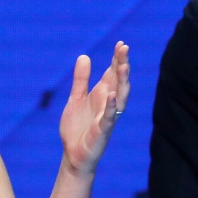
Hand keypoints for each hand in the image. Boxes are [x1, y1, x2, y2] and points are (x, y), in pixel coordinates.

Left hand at [59, 41, 129, 174]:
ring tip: (123, 66)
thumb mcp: (76, 98)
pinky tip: (113, 96)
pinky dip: (112, 107)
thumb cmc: (78, 127)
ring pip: (120, 97)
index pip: (112, 74)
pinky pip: (109, 117)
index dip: (117, 59)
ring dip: (122, 82)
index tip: (121, 44)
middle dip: (122, 65)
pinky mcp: (102, 131)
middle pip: (118, 81)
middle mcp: (108, 103)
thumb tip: (84, 56)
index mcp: (102, 95)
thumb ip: (81, 79)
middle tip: (124, 48)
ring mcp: (107, 117)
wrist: (73, 153)